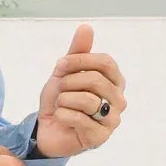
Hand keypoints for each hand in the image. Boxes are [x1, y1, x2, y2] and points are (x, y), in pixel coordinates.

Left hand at [35, 24, 127, 157]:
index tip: (61, 65)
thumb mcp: (65, 72)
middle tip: (60, 90)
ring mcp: (112, 120)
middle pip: (96, 80)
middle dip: (69, 82)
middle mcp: (118, 101)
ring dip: (64, 100)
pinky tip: (61, 118)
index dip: (80, 60)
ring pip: (87, 100)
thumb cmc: (61, 100)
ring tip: (61, 105)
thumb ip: (77, 52)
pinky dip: (61, 115)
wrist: (46, 129)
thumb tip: (86, 27)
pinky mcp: (99, 137)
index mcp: (115, 82)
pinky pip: (77, 118)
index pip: (105, 62)